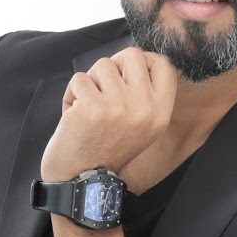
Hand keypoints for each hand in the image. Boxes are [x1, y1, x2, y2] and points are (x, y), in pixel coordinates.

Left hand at [41, 48, 176, 181]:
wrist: (82, 182)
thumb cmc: (107, 150)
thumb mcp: (142, 126)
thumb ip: (145, 94)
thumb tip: (134, 59)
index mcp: (160, 113)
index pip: (164, 64)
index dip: (144, 60)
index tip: (127, 72)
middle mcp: (144, 109)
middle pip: (132, 54)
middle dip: (113, 66)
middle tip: (104, 88)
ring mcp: (119, 107)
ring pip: (103, 65)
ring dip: (90, 82)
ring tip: (88, 107)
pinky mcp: (93, 107)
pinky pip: (79, 79)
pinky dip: (72, 94)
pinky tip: (74, 115)